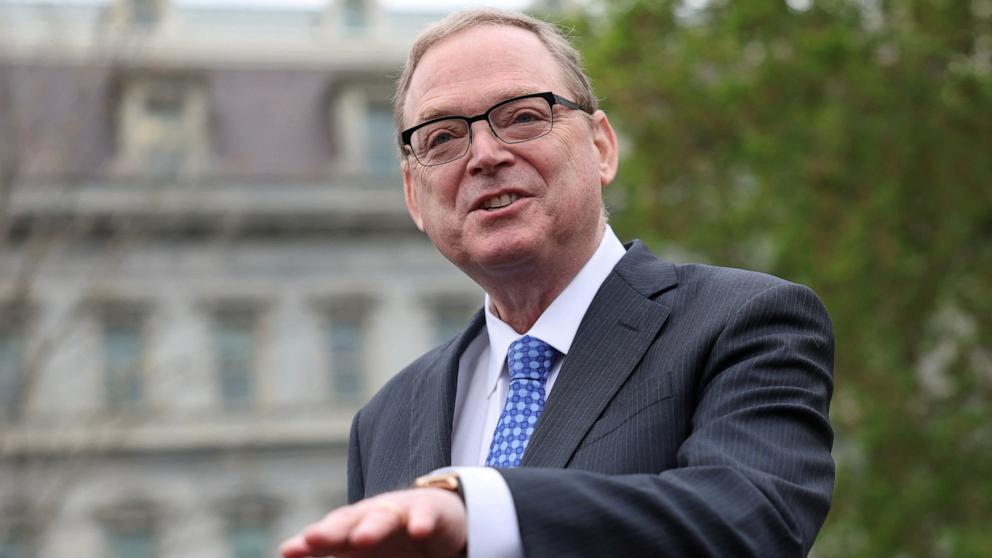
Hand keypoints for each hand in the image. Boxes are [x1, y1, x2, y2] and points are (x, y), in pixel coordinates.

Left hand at [279, 488, 466, 557]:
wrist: (435, 516)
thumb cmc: (392, 542)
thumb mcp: (362, 555)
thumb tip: (296, 555)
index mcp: (352, 530)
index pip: (327, 534)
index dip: (308, 542)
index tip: (289, 551)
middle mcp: (371, 517)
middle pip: (348, 521)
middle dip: (330, 530)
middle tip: (313, 538)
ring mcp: (400, 512)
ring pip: (383, 517)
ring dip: (372, 527)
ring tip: (360, 539)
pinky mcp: (429, 511)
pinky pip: (424, 516)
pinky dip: (420, 522)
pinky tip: (417, 531)